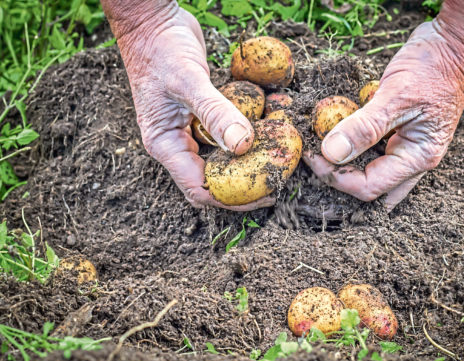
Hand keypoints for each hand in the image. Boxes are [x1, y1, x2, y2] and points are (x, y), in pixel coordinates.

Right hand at [105, 2, 273, 209]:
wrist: (154, 21)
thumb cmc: (161, 49)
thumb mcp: (188, 81)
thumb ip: (215, 113)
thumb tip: (243, 146)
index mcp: (165, 145)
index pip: (199, 188)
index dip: (231, 199)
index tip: (263, 196)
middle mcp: (177, 143)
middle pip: (212, 180)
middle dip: (242, 186)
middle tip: (275, 183)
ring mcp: (189, 130)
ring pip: (221, 159)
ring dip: (246, 162)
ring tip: (275, 162)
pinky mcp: (202, 116)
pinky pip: (225, 134)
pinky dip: (244, 136)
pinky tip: (266, 132)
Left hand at [303, 21, 463, 210]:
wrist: (455, 44)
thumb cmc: (434, 66)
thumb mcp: (396, 94)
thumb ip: (365, 126)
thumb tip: (331, 153)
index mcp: (418, 157)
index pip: (369, 186)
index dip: (336, 176)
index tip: (312, 154)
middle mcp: (413, 159)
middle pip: (370, 187)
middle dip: (339, 178)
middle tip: (314, 156)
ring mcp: (406, 147)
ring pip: (369, 171)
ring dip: (344, 163)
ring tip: (319, 145)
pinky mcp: (397, 133)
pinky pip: (370, 150)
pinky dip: (351, 145)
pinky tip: (335, 132)